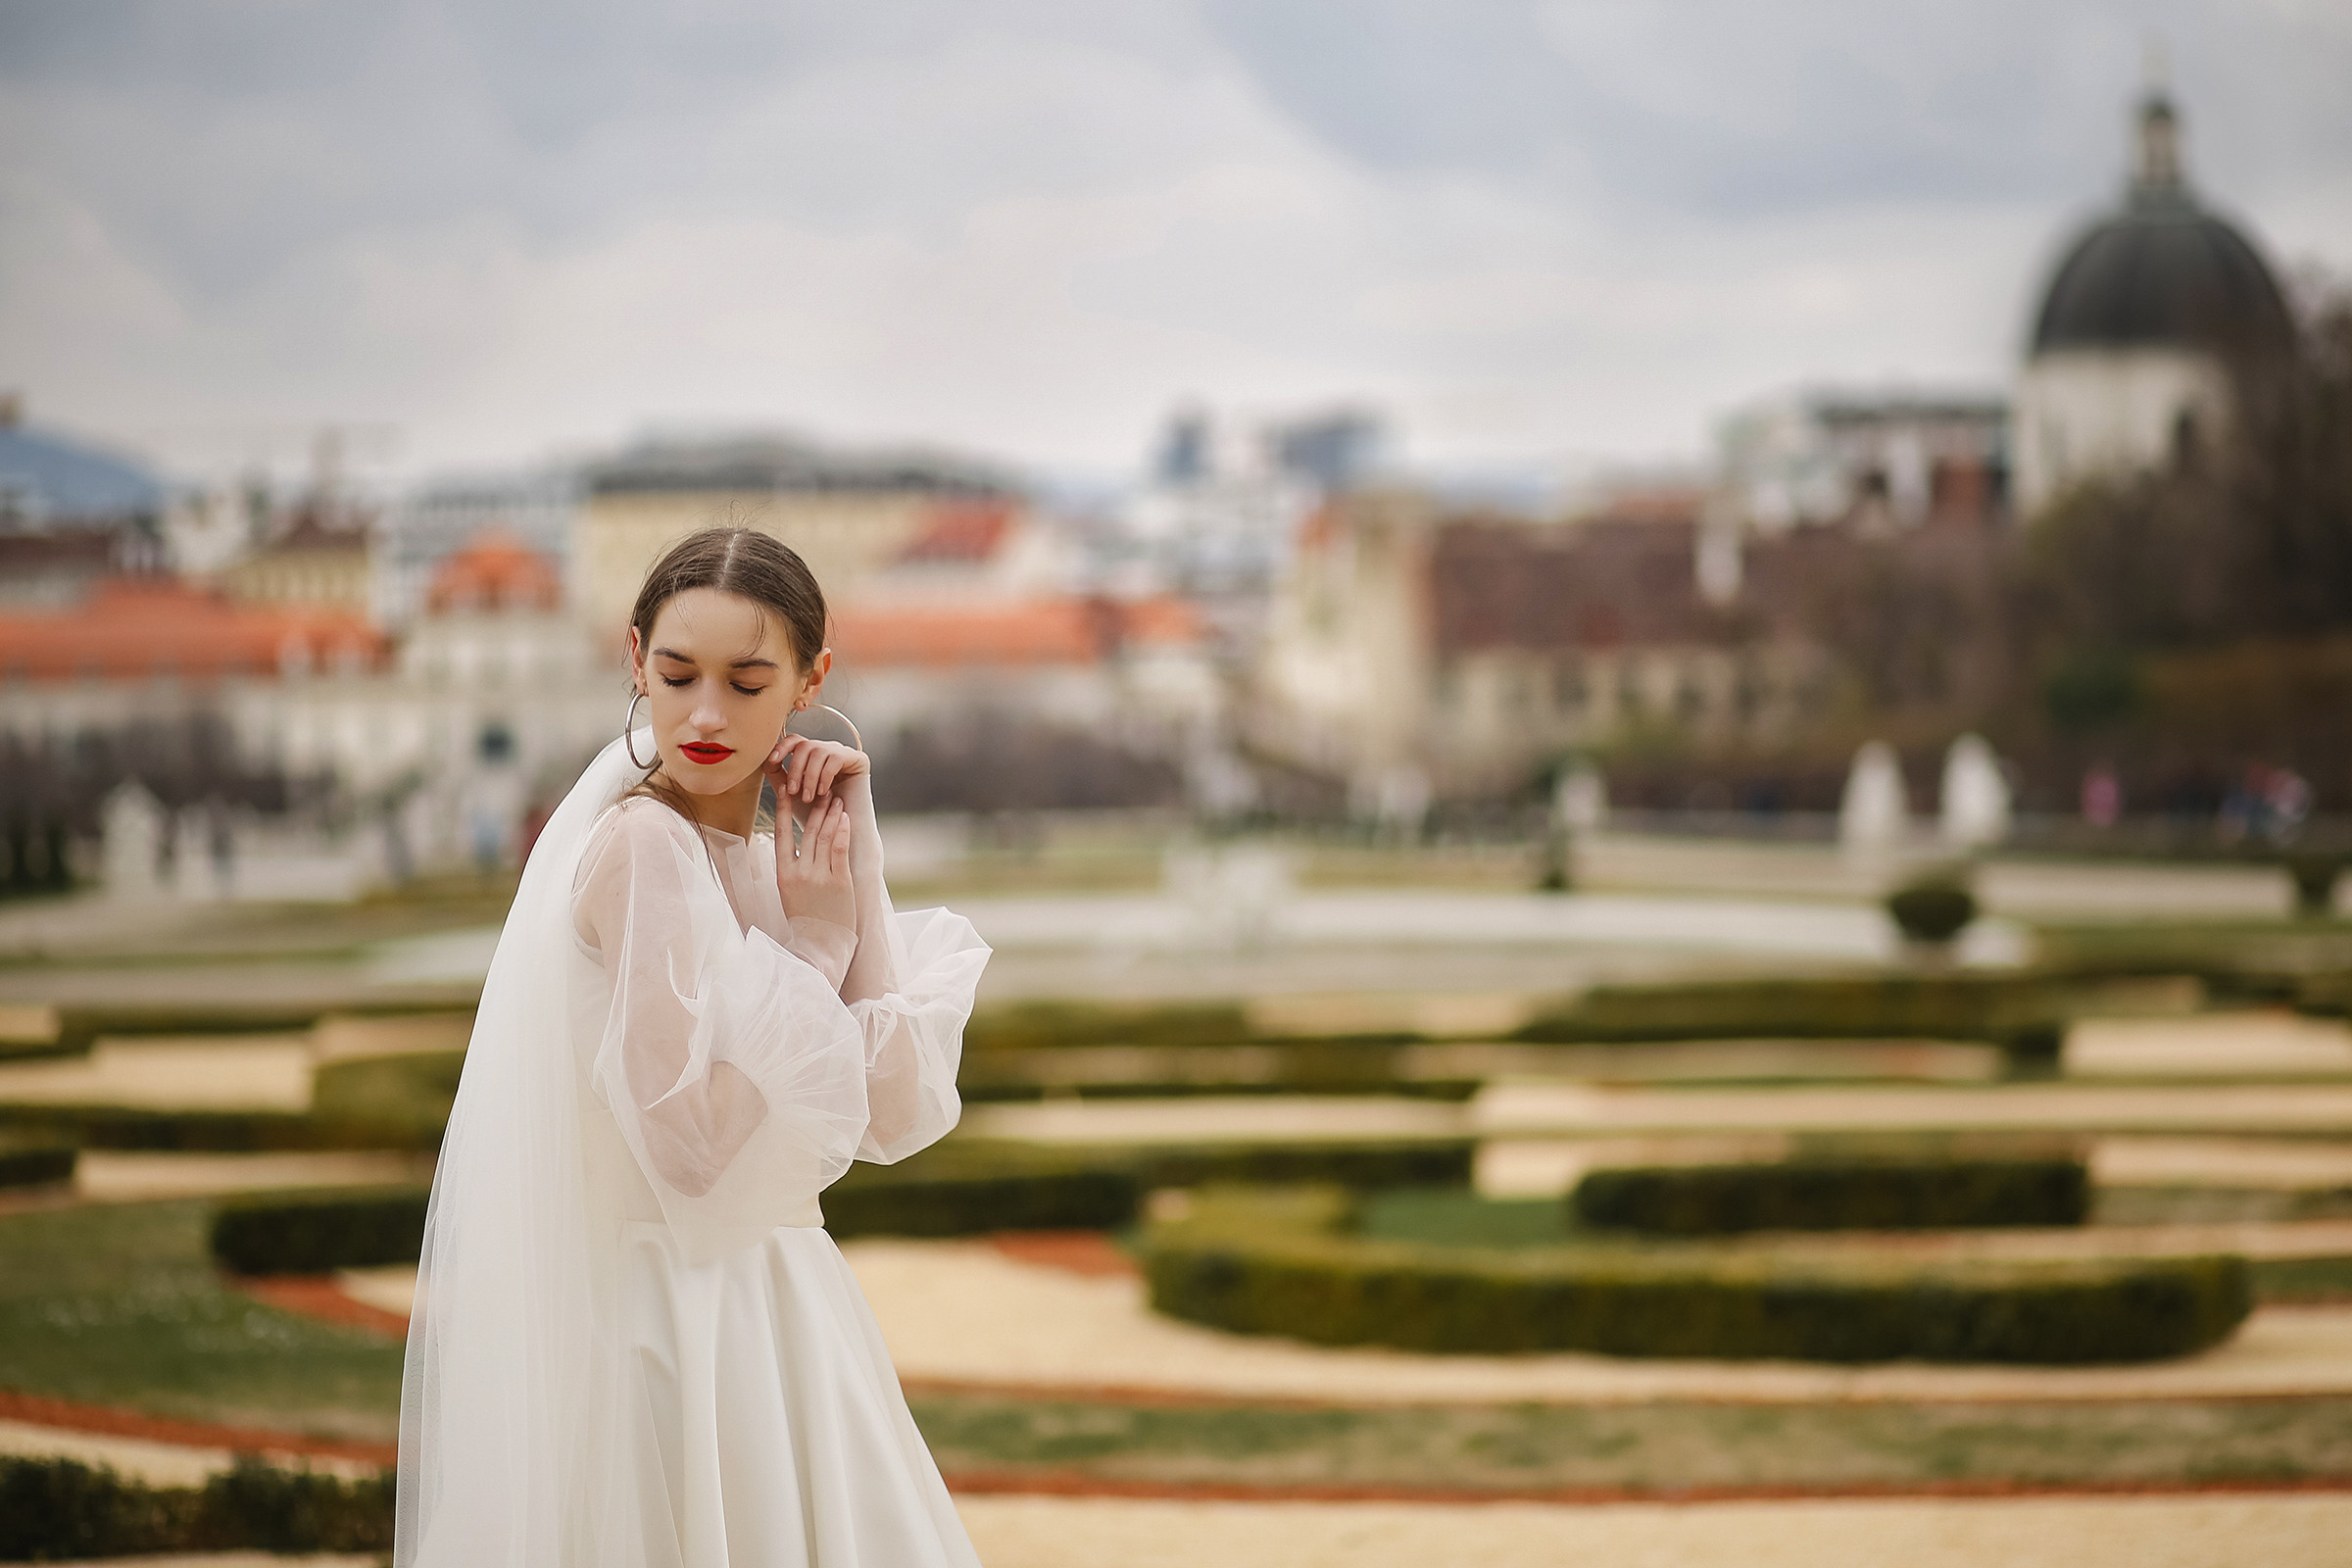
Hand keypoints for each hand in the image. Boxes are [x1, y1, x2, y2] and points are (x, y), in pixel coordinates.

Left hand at [767, 734, 869, 810]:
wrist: (840, 833)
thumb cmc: (816, 816)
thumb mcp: (790, 794)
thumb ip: (778, 775)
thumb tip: (767, 758)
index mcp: (809, 757)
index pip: (794, 740)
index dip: (781, 746)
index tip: (772, 760)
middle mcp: (826, 751)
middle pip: (804, 745)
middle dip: (795, 769)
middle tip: (793, 792)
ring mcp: (842, 753)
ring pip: (818, 751)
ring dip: (809, 776)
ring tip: (809, 798)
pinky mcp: (858, 759)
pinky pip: (835, 759)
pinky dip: (825, 776)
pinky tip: (824, 793)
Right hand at [777, 794, 854, 928]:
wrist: (820, 947)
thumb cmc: (806, 921)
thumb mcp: (789, 894)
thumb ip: (792, 870)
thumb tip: (795, 849)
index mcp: (783, 874)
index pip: (780, 834)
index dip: (782, 809)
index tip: (785, 790)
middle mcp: (799, 872)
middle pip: (806, 831)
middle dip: (815, 808)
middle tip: (822, 789)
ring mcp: (819, 877)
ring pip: (824, 836)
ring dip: (831, 815)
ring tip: (836, 799)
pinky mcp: (840, 882)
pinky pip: (839, 849)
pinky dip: (842, 830)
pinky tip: (845, 816)